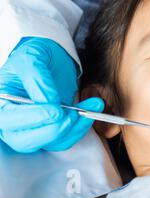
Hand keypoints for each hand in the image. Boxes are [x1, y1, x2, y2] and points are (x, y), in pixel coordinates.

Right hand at [0, 37, 103, 152]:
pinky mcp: (52, 129)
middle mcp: (13, 121)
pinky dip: (81, 128)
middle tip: (74, 114)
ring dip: (75, 127)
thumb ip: (38, 79)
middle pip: (27, 141)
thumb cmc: (36, 55)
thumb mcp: (32, 58)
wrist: (52, 57)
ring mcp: (33, 127)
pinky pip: (65, 138)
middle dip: (55, 129)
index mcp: (1, 103)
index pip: (9, 120)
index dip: (33, 118)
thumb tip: (49, 102)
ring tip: (92, 106)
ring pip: (50, 142)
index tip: (56, 110)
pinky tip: (91, 111)